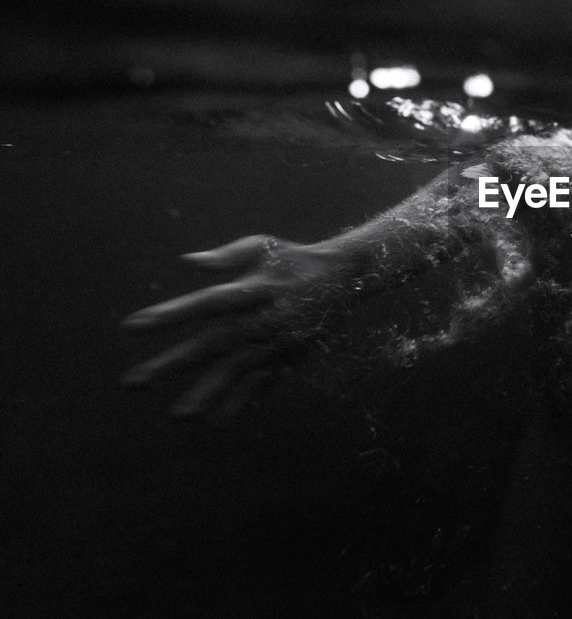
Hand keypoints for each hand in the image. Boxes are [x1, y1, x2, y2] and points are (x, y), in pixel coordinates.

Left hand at [120, 234, 343, 417]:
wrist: (347, 277)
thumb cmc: (294, 257)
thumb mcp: (263, 245)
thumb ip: (226, 255)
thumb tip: (186, 261)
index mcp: (254, 287)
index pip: (206, 302)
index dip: (171, 314)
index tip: (130, 328)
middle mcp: (265, 317)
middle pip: (215, 342)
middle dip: (173, 363)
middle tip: (133, 383)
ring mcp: (279, 341)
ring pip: (239, 370)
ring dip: (207, 393)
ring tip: (175, 416)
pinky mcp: (291, 356)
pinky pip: (266, 382)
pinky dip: (244, 400)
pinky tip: (218, 420)